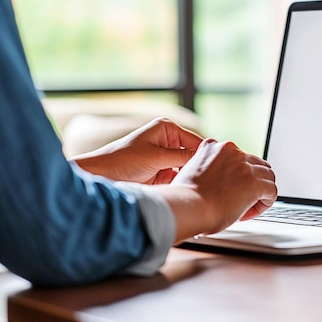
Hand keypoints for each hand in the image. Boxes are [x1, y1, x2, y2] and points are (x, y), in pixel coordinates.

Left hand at [72, 118, 202, 183]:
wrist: (99, 177)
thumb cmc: (122, 161)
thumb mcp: (157, 157)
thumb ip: (183, 157)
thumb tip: (207, 157)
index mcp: (168, 129)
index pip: (196, 141)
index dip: (208, 155)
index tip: (221, 168)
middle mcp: (168, 141)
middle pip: (193, 156)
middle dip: (200, 168)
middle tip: (214, 182)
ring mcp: (165, 158)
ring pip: (187, 169)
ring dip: (191, 178)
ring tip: (204, 189)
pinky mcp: (161, 174)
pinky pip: (178, 179)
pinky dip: (182, 185)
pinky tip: (189, 193)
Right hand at [154, 139, 277, 241]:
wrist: (188, 207)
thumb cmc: (185, 199)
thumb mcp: (192, 173)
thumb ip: (207, 171)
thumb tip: (216, 183)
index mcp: (213, 147)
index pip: (236, 156)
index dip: (236, 174)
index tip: (230, 189)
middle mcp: (231, 151)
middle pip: (255, 163)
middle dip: (252, 181)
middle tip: (242, 198)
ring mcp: (244, 165)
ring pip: (267, 175)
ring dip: (260, 191)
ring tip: (248, 206)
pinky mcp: (254, 182)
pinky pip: (271, 191)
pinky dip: (264, 203)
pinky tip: (251, 211)